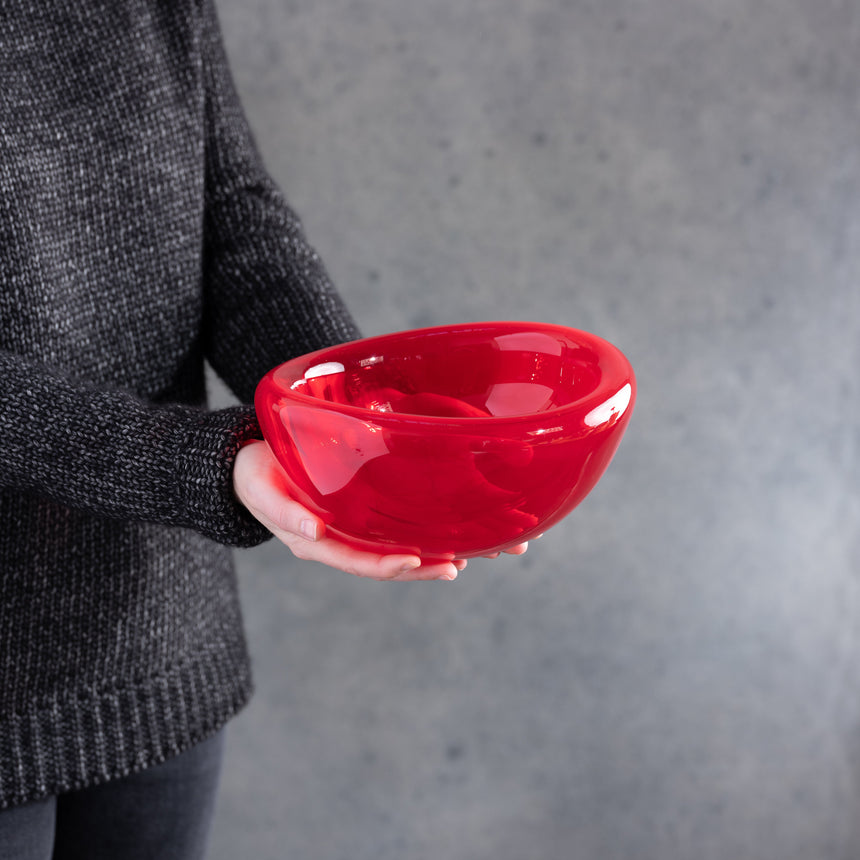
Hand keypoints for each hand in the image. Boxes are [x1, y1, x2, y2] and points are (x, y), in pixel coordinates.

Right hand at [234, 440, 470, 580]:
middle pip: (380, 565)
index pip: (355, 562)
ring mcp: (344, 533)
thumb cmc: (254, 476)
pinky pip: (385, 535)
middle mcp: (334, 544)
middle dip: (418, 570)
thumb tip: (315, 533)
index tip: (416, 561)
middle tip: (454, 568)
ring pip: (387, 553)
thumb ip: (286, 512)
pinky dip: (413, 538)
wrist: (245, 468)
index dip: (386, 565)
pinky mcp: (352, 518)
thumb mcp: (263, 490)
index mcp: (313, 543)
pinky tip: (440, 536)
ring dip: (423, 560)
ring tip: (459, 560)